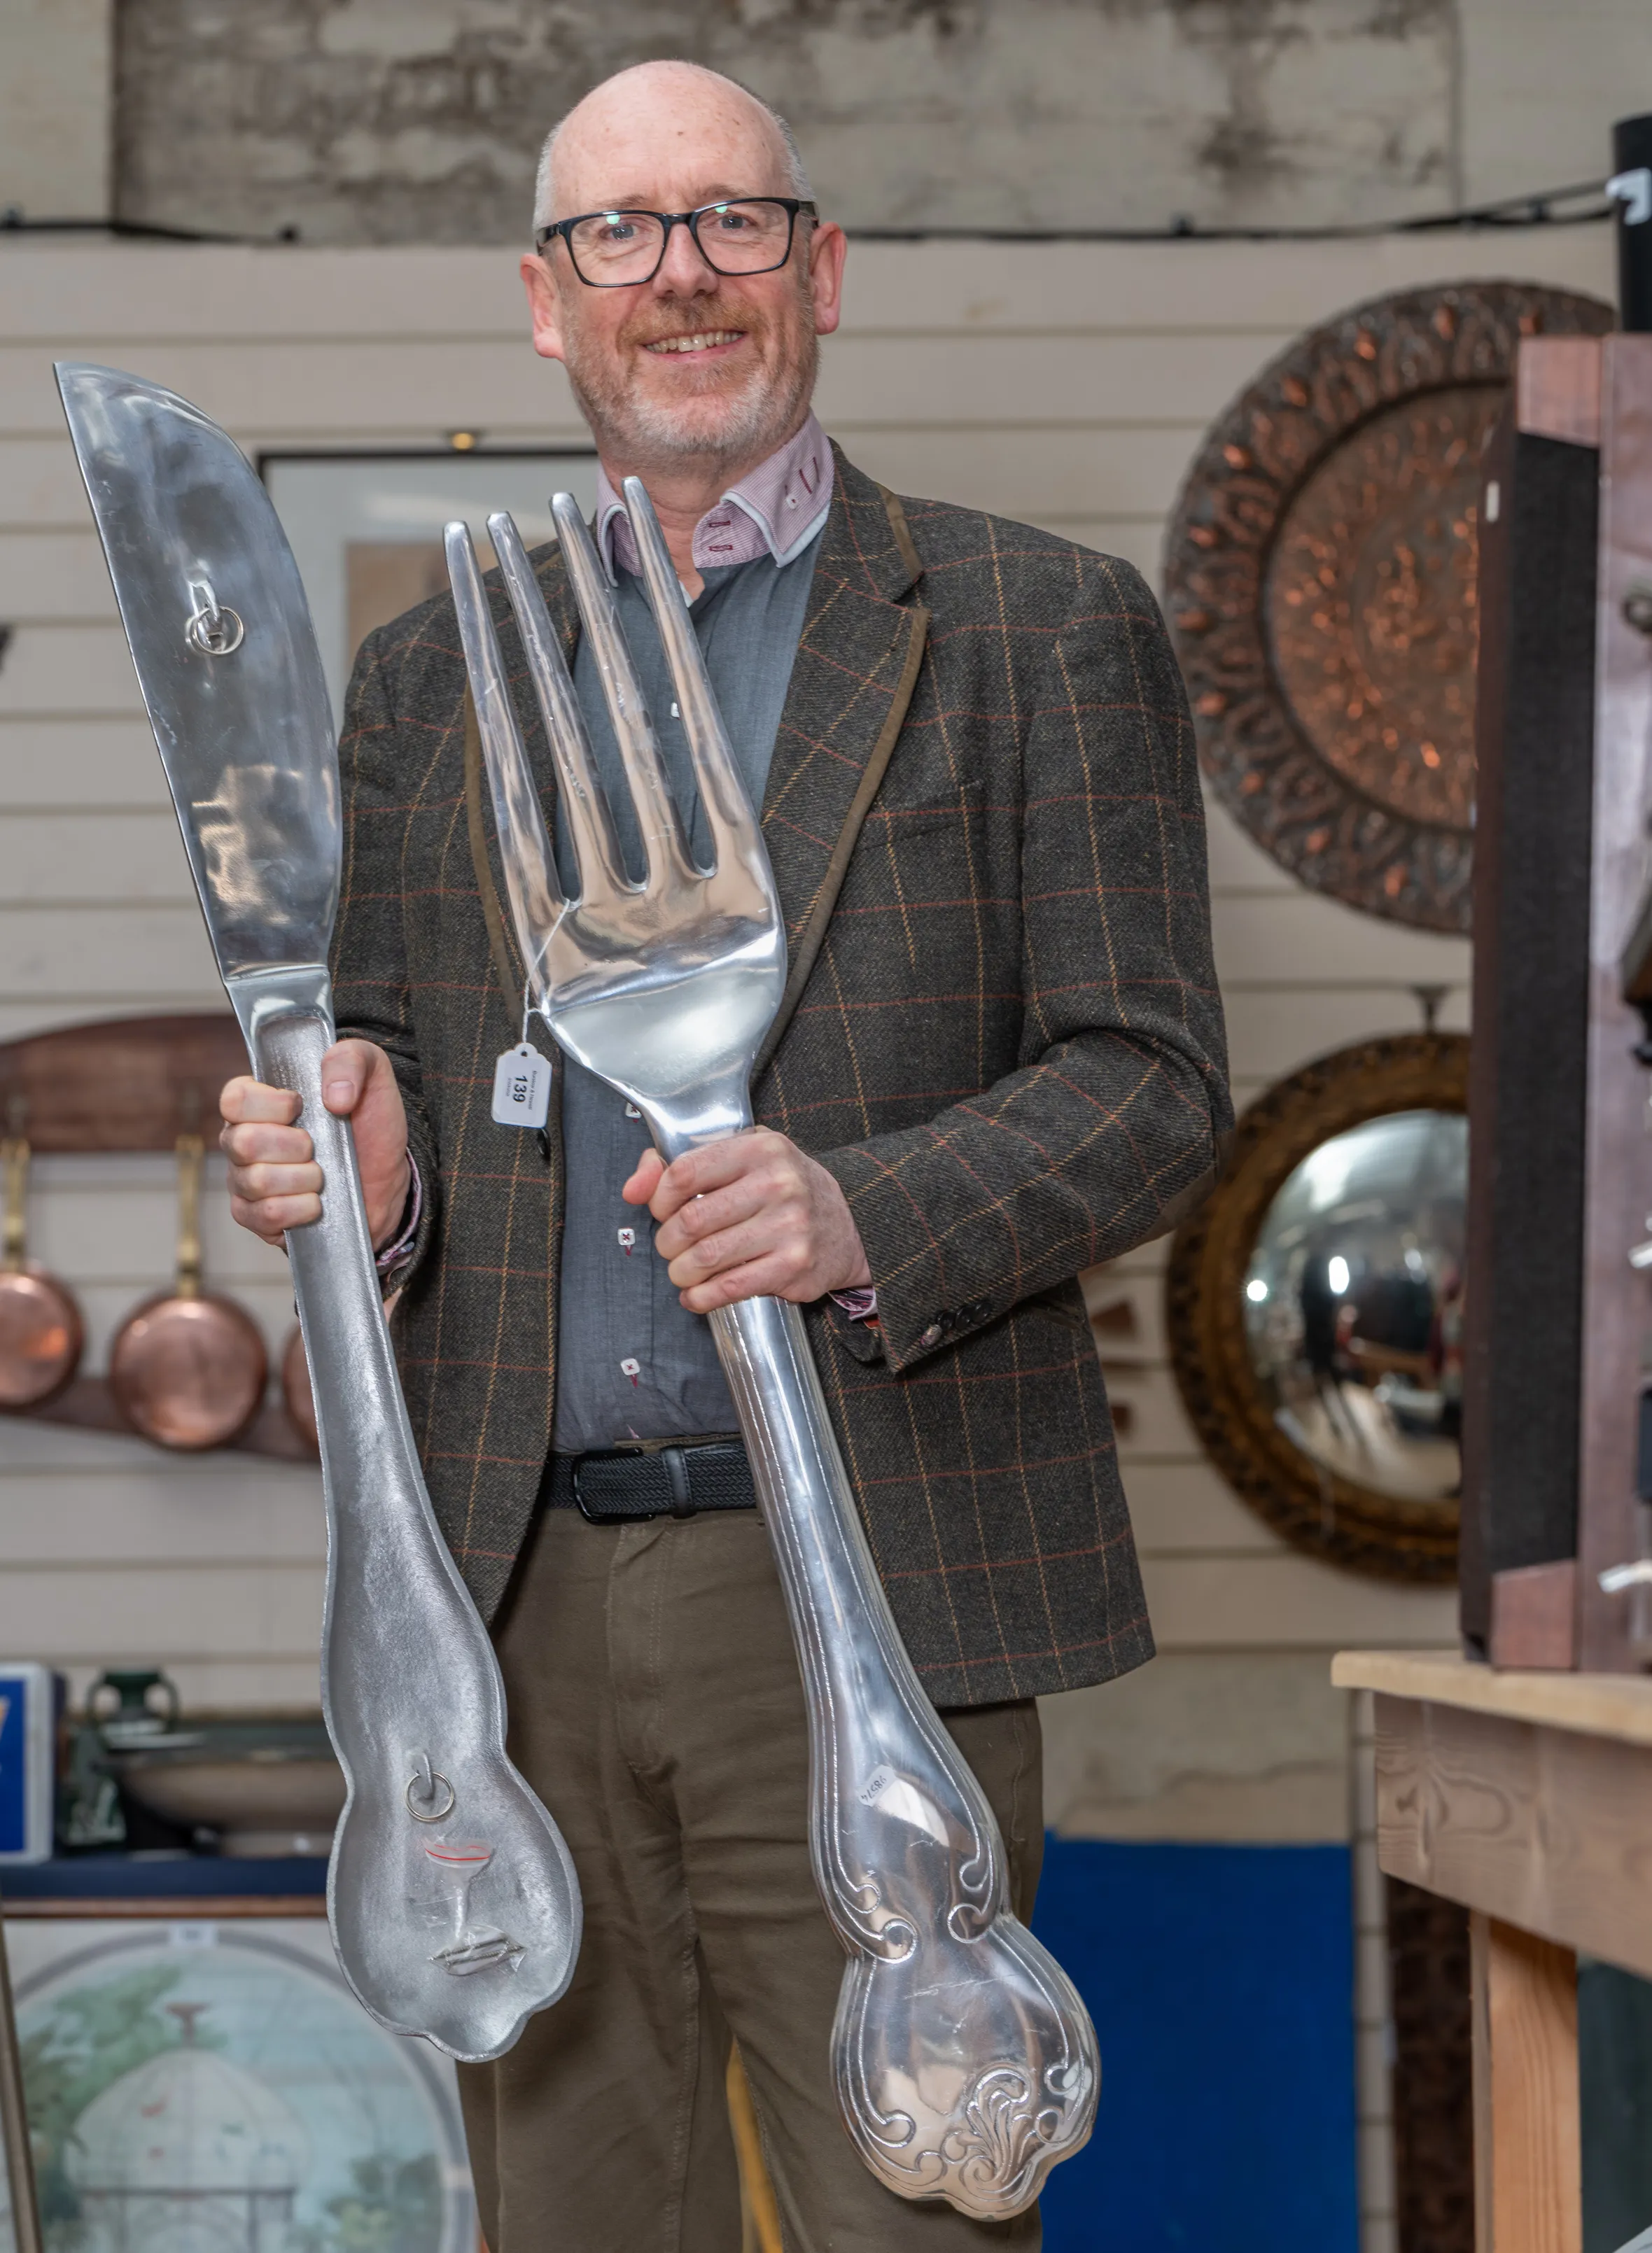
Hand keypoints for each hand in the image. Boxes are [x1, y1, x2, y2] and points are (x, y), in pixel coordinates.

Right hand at [220, 1038, 410, 1249]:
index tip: (301, 1106)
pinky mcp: (255, 1217)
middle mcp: (242, 1139)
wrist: (387, 1182)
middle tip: (317, 1147)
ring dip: (303, 1178)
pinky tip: (315, 1203)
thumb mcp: (373, 1077)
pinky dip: (299, 1209)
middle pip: (243, 1142)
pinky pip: (265, 1215)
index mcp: (258, 1102)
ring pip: (257, 1181)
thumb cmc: (370, 1127)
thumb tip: (334, 1094)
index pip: (234, 1098)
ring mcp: (244, 1180)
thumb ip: (352, 1059)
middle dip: (295, 1146)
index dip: (271, 1104)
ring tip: (322, 1175)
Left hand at [623, 1128, 871, 1313]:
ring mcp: (789, 1227)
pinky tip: (696, 1294)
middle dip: (667, 1242)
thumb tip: (632, 1190)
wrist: (848, 1225)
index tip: (661, 1210)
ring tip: (683, 1271)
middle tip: (671, 1247)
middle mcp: (777, 1184)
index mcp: (760, 1150)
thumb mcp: (741, 1159)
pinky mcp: (793, 1266)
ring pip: (706, 1258)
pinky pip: (729, 1287)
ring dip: (681, 1272)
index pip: (684, 1172)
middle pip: (691, 1220)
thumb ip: (679, 1166)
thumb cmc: (783, 1190)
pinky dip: (701, 1297)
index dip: (659, 1198)